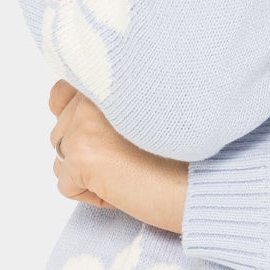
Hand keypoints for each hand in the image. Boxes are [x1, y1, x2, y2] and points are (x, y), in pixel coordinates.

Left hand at [48, 81, 189, 234]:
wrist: (208, 178)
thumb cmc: (192, 148)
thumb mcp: (149, 107)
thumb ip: (113, 99)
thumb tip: (72, 111)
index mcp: (109, 75)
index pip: (63, 93)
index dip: (82, 121)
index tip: (107, 137)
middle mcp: (92, 92)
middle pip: (61, 130)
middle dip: (87, 150)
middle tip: (128, 157)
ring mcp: (82, 124)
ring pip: (61, 159)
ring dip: (88, 172)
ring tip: (129, 171)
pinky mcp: (81, 156)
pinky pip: (67, 185)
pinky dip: (93, 194)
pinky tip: (126, 187)